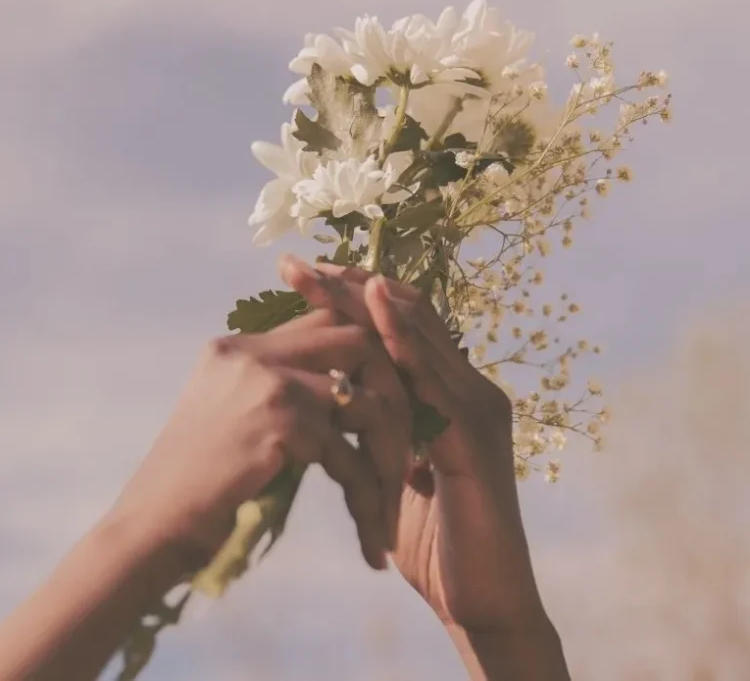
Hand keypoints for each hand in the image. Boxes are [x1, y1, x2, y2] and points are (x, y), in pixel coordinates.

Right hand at [109, 309, 410, 573]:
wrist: (147, 531)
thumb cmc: (194, 486)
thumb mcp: (229, 418)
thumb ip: (275, 390)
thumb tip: (341, 389)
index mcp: (240, 346)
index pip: (324, 317)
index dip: (369, 344)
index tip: (401, 386)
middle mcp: (252, 352)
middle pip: (356, 340)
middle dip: (395, 389)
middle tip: (410, 439)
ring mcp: (265, 382)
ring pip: (363, 400)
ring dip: (388, 449)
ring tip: (397, 490)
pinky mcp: (277, 423)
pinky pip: (348, 453)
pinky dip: (365, 493)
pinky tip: (371, 531)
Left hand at [279, 257, 548, 634]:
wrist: (481, 601)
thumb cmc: (432, 539)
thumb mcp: (393, 466)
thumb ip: (376, 425)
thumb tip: (333, 393)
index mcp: (448, 390)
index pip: (399, 323)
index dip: (352, 294)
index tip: (300, 273)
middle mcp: (467, 387)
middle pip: (407, 317)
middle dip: (349, 287)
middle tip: (298, 263)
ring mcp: (477, 409)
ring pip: (422, 339)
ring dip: (370, 305)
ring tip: (325, 278)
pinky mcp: (478, 440)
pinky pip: (439, 386)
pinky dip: (410, 349)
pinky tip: (380, 326)